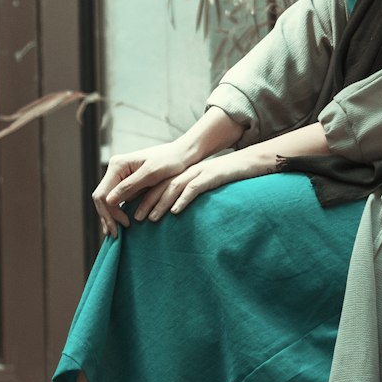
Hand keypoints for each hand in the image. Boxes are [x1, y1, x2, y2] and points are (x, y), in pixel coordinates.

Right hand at [92, 137, 201, 237]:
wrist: (180, 155)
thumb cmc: (169, 162)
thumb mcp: (151, 174)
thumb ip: (129, 186)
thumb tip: (109, 201)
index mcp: (117, 165)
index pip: (103, 194)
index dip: (110, 213)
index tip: (124, 225)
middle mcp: (115, 169)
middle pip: (101, 198)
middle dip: (107, 217)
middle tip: (116, 235)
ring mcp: (119, 175)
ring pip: (107, 200)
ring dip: (110, 216)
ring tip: (115, 233)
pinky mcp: (126, 182)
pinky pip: (116, 199)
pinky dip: (116, 212)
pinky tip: (120, 223)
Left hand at [122, 149, 267, 224]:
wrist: (248, 163)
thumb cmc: (226, 177)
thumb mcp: (204, 183)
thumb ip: (189, 192)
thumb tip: (175, 210)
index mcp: (184, 172)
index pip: (159, 184)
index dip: (145, 197)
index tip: (133, 212)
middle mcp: (188, 171)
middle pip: (162, 185)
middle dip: (147, 202)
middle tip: (135, 218)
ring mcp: (199, 172)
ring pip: (174, 187)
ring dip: (160, 204)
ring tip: (151, 219)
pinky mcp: (212, 176)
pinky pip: (194, 188)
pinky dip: (183, 200)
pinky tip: (175, 212)